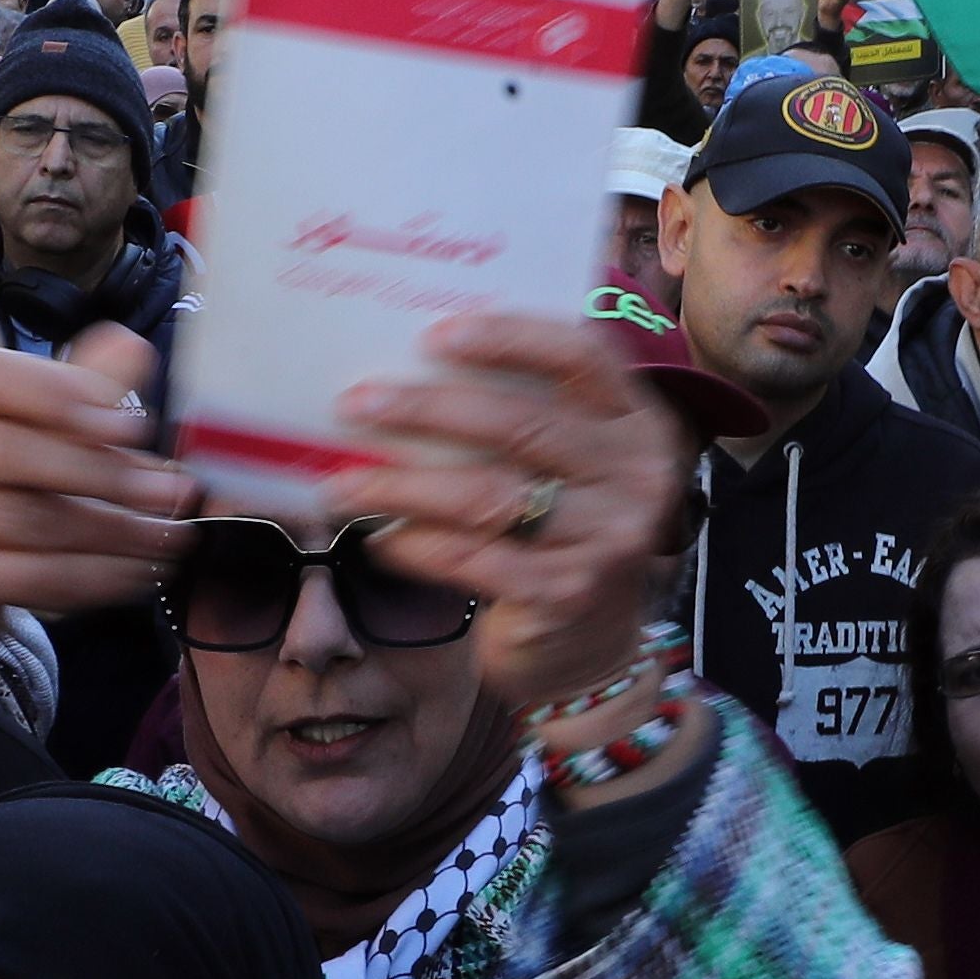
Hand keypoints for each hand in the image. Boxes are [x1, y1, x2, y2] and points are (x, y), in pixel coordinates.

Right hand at [0, 326, 191, 703]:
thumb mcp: (22, 424)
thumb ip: (73, 389)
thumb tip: (130, 348)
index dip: (68, 398)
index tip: (133, 425)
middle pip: (10, 452)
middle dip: (102, 474)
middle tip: (168, 489)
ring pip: (25, 521)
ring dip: (109, 533)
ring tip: (164, 535)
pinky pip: (25, 575)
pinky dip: (89, 577)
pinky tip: (132, 573)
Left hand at [326, 312, 686, 715]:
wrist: (590, 642)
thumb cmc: (559, 530)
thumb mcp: (567, 465)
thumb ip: (525, 413)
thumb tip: (406, 370)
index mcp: (637, 423)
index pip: (582, 356)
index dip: (508, 337)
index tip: (432, 336)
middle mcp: (637, 478)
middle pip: (522, 425)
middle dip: (427, 410)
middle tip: (355, 404)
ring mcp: (609, 540)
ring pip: (488, 496)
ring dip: (403, 486)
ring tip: (342, 485)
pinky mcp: (568, 594)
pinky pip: (472, 558)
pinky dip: (416, 546)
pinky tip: (379, 540)